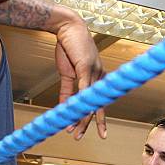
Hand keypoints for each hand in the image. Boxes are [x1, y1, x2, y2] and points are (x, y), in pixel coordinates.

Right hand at [54, 16, 106, 140]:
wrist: (67, 28)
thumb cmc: (68, 48)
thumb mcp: (67, 73)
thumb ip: (67, 91)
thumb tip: (65, 107)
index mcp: (96, 79)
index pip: (97, 104)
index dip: (94, 119)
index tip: (93, 131)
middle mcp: (99, 78)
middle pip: (96, 106)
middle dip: (90, 124)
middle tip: (85, 137)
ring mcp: (94, 73)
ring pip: (89, 101)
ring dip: (82, 118)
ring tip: (75, 130)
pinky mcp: (86, 67)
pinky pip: (84, 88)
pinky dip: (81, 101)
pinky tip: (78, 112)